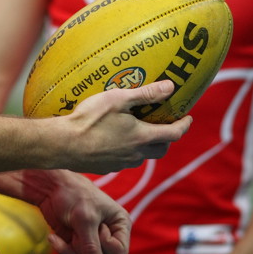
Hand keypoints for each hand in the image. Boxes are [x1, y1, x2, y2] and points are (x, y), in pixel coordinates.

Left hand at [21, 169, 130, 253]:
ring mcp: (93, 240)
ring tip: (70, 229)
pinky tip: (53, 237)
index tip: (97, 227)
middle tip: (80, 227)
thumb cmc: (73, 194)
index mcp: (120, 223)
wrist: (50, 187)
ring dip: (74, 247)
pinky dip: (63, 248)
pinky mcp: (78, 243)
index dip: (106, 245)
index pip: (120, 252)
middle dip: (88, 247)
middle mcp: (109, 233)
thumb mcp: (85, 220)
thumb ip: (91, 248)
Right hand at [64, 80, 192, 173]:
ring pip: (142, 156)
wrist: (64, 144)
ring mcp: (121, 163)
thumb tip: (170, 87)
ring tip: (139, 131)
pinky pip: (125, 160)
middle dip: (167, 138)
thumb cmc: (90, 119)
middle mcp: (136, 154)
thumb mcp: (118, 99)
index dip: (184, 125)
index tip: (188, 117)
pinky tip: (116, 140)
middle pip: (161, 149)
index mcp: (142, 137)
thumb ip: (145, 94)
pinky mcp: (107, 167)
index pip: (173, 134)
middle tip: (165, 125)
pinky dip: (128, 150)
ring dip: (147, 145)